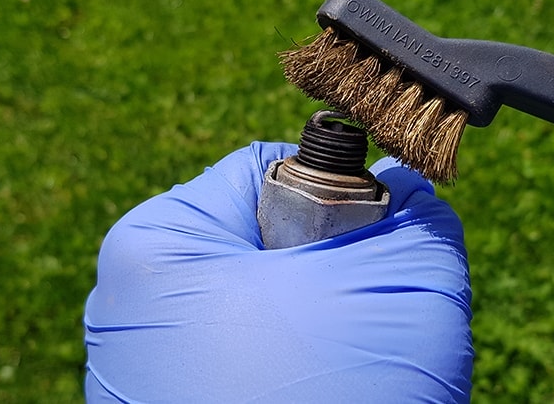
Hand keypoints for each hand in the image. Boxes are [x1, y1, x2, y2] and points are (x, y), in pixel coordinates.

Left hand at [84, 142, 472, 402]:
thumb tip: (410, 194)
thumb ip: (418, 218)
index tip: (367, 254)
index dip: (337, 202)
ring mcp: (148, 371)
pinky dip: (298, 383)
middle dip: (330, 280)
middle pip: (267, 245)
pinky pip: (253, 370)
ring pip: (270, 315)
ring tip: (336, 385)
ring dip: (323, 340)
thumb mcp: (405, 285)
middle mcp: (135, 305)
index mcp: (159, 244)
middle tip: (358, 337)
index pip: (268, 171)